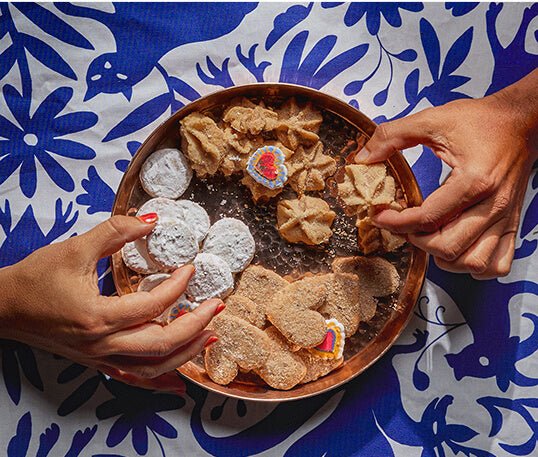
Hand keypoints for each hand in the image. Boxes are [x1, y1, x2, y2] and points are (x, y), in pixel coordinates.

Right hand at [0, 215, 222, 391]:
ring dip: (185, 354)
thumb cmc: (36, 279)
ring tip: (210, 336)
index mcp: (97, 317)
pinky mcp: (96, 362)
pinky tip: (178, 380)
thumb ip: (115, 231)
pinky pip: (133, 377)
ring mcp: (99, 358)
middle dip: (196, 326)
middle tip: (217, 307)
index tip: (192, 269)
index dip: (178, 287)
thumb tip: (152, 220)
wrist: (3, 307)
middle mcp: (102, 344)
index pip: (152, 306)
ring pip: (152, 367)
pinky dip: (159, 379)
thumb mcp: (75, 248)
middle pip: (161, 345)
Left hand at [356, 71, 537, 278]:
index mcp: (474, 180)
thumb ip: (393, 136)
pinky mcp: (511, 223)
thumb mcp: (433, 120)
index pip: (428, 217)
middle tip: (403, 226)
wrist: (522, 121)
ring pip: (474, 262)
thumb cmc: (482, 120)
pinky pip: (497, 263)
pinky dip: (473, 264)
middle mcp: (493, 204)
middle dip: (416, 240)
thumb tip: (364, 156)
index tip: (379, 215)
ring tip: (429, 238)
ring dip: (445, 257)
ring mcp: (505, 217)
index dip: (396, 221)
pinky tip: (457, 248)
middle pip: (448, 246)